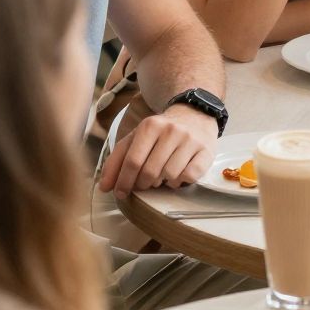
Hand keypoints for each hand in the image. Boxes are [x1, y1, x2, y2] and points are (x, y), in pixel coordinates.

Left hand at [99, 104, 218, 196]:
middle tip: (143, 184)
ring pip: (170, 175)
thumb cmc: (160, 133)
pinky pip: (190, 176)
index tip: (120, 193)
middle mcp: (171, 131)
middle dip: (142, 184)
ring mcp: (190, 140)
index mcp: (149, 126)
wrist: (194, 116)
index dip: (124, 181)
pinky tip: (176, 176)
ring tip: (161, 177)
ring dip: (162, 183)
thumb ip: (117, 160)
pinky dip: (180, 182)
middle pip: (150, 171)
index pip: (132, 160)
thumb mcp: (136, 138)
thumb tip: (104, 186)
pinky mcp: (206, 151)